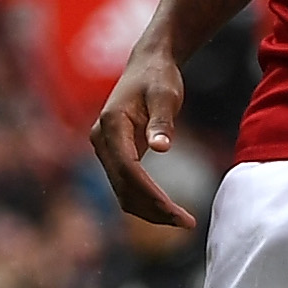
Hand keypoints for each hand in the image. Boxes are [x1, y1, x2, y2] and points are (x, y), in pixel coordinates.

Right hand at [90, 35, 196, 230]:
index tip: (175, 212)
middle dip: (153, 208)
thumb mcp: (165, 94)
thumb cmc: (158, 76)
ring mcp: (105, 148)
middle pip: (123, 186)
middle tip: (186, 223)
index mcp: (111, 124)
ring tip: (182, 221)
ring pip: (122, 191)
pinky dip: (145, 200)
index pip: (128, 169)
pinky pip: (126, 184)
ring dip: (149, 209)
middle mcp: (101, 139)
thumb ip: (162, 121)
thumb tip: (162, 147)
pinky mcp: (115, 154)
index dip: (150, 193)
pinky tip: (168, 210)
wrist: (147, 64)